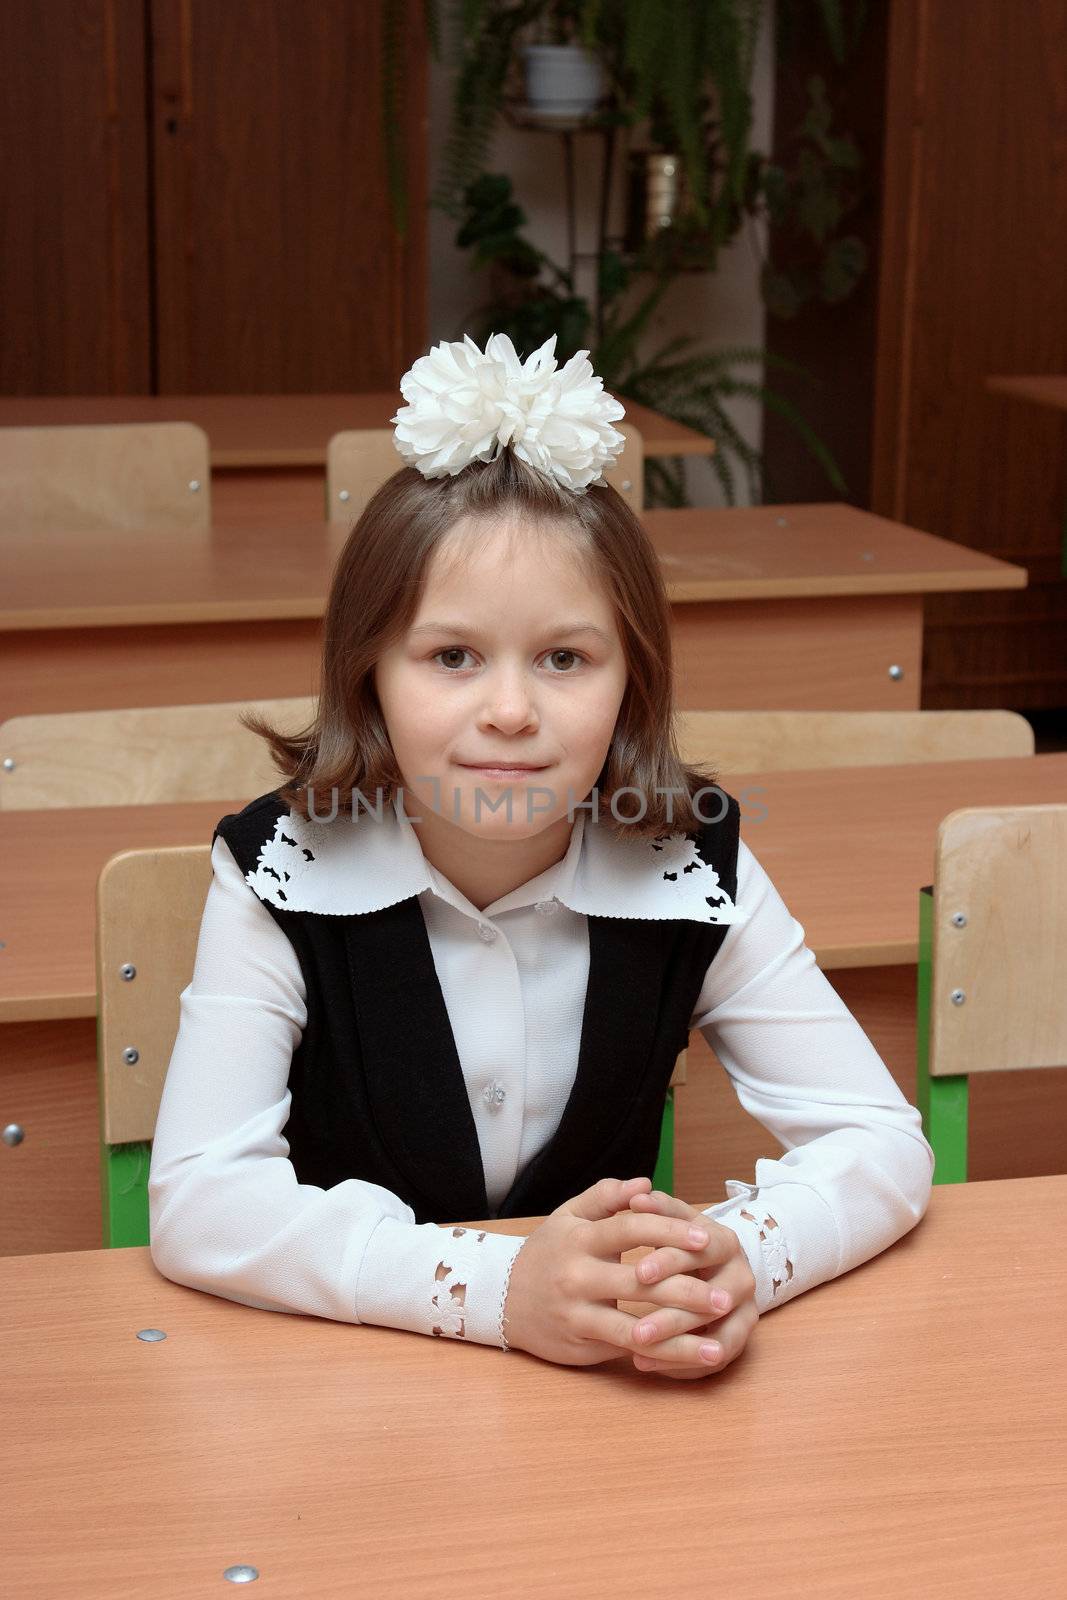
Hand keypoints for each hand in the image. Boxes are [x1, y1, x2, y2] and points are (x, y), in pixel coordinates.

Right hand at [502, 1175, 725, 1368]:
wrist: (502, 1298)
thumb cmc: (546, 1253)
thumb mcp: (568, 1217)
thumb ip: (605, 1197)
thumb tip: (646, 1184)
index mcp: (581, 1239)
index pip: (631, 1229)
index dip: (669, 1232)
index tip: (707, 1238)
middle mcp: (579, 1276)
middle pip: (641, 1283)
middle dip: (688, 1290)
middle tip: (727, 1295)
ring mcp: (579, 1313)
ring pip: (636, 1326)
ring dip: (681, 1336)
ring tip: (718, 1342)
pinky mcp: (581, 1343)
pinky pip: (627, 1349)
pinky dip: (663, 1356)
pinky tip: (691, 1358)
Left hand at [622, 1187, 757, 1379]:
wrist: (720, 1266)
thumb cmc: (686, 1241)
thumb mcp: (676, 1220)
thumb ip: (658, 1208)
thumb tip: (636, 1195)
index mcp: (725, 1241)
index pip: (699, 1252)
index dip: (669, 1261)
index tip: (637, 1273)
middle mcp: (742, 1277)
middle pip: (710, 1300)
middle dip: (671, 1317)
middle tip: (636, 1330)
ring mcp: (745, 1311)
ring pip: (715, 1336)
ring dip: (676, 1348)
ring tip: (638, 1353)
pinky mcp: (739, 1339)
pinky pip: (714, 1359)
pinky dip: (681, 1366)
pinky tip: (647, 1364)